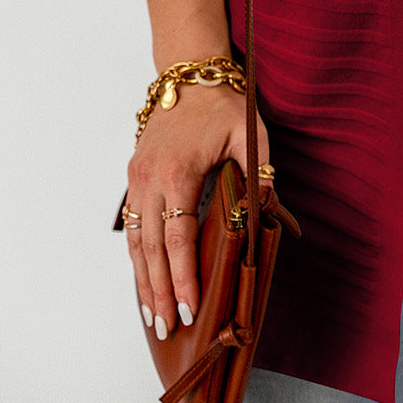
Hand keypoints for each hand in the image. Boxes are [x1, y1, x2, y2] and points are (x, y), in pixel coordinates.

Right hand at [123, 85, 269, 340]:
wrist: (188, 74)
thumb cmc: (223, 104)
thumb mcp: (250, 133)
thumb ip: (259, 172)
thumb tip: (271, 213)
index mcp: (179, 171)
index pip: (178, 236)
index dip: (183, 276)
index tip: (190, 308)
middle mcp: (150, 178)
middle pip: (150, 248)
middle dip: (160, 292)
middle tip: (168, 328)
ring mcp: (137, 178)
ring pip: (135, 241)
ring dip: (143, 281)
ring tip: (152, 317)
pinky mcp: (134, 177)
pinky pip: (131, 226)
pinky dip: (136, 258)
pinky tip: (144, 282)